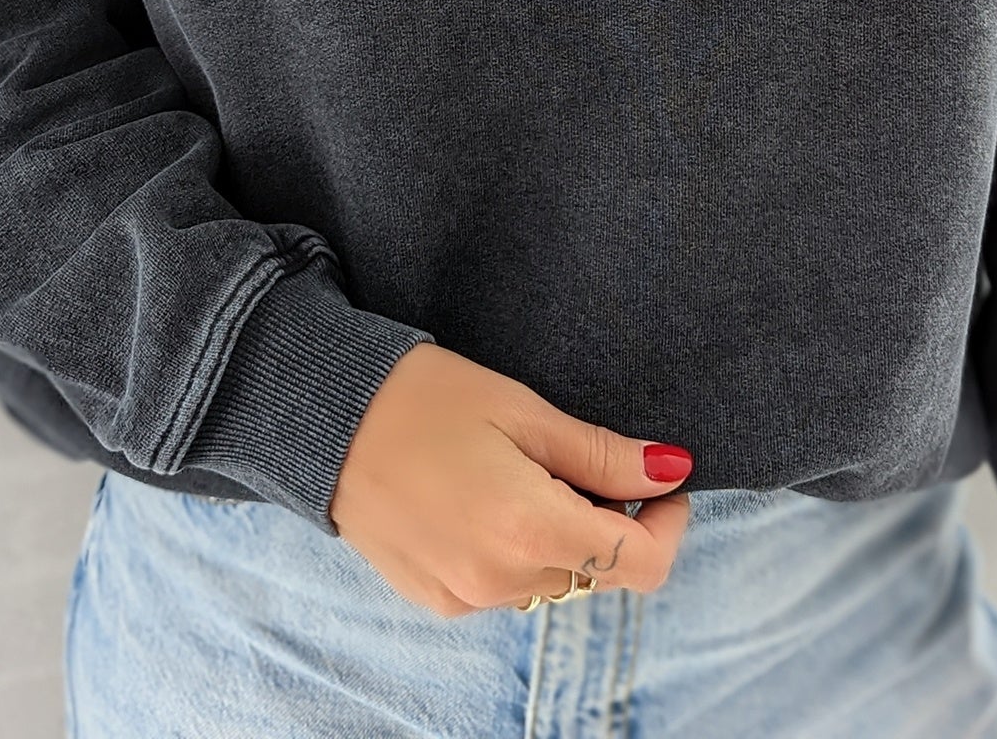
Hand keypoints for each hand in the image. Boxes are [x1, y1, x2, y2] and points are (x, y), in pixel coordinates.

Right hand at [329, 341, 694, 615]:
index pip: (639, 565)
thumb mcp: (523, 410)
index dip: (667, 525)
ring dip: (562, 536)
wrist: (324, 420)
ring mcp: (465, 597)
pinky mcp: (437, 599)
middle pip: (597, 571)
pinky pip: (506, 586)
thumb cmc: (424, 398)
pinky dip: (518, 549)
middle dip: (611, 521)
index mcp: (529, 530)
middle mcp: (500, 581)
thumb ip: (602, 453)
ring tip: (524, 469)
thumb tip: (671, 471)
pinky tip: (488, 496)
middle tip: (583, 457)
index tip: (665, 482)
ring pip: (553, 580)